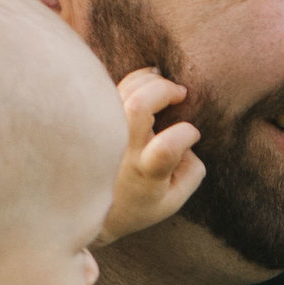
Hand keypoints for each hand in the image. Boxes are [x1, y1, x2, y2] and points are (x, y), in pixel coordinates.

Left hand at [104, 71, 205, 236]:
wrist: (89, 205)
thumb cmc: (136, 203)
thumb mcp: (171, 201)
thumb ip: (191, 174)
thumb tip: (191, 144)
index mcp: (144, 172)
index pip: (167, 148)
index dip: (187, 134)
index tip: (193, 135)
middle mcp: (123, 147)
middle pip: (140, 105)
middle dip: (165, 90)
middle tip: (181, 93)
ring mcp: (108, 129)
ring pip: (127, 90)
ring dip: (152, 80)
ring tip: (168, 88)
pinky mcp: (98, 115)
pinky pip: (117, 86)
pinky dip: (137, 79)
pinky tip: (151, 81)